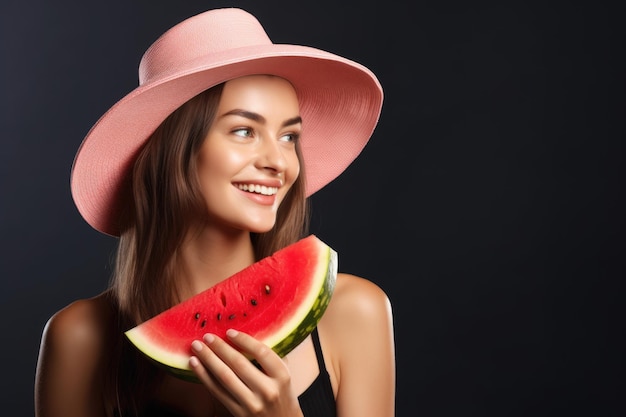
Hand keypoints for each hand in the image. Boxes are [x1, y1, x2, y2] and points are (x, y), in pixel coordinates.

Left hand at [189, 329, 303, 416]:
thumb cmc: (282, 393)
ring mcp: (252, 403)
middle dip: (220, 348)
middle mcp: (267, 390)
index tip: (229, 331)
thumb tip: (246, 332)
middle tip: (207, 336)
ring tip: (196, 347)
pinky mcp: (238, 412)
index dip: (244, 340)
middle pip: (239, 364)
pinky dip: (204, 376)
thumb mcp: (284, 374)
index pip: (262, 353)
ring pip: (225, 377)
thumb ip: (270, 357)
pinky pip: (217, 391)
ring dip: (208, 360)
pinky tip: (195, 365)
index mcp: (282, 376)